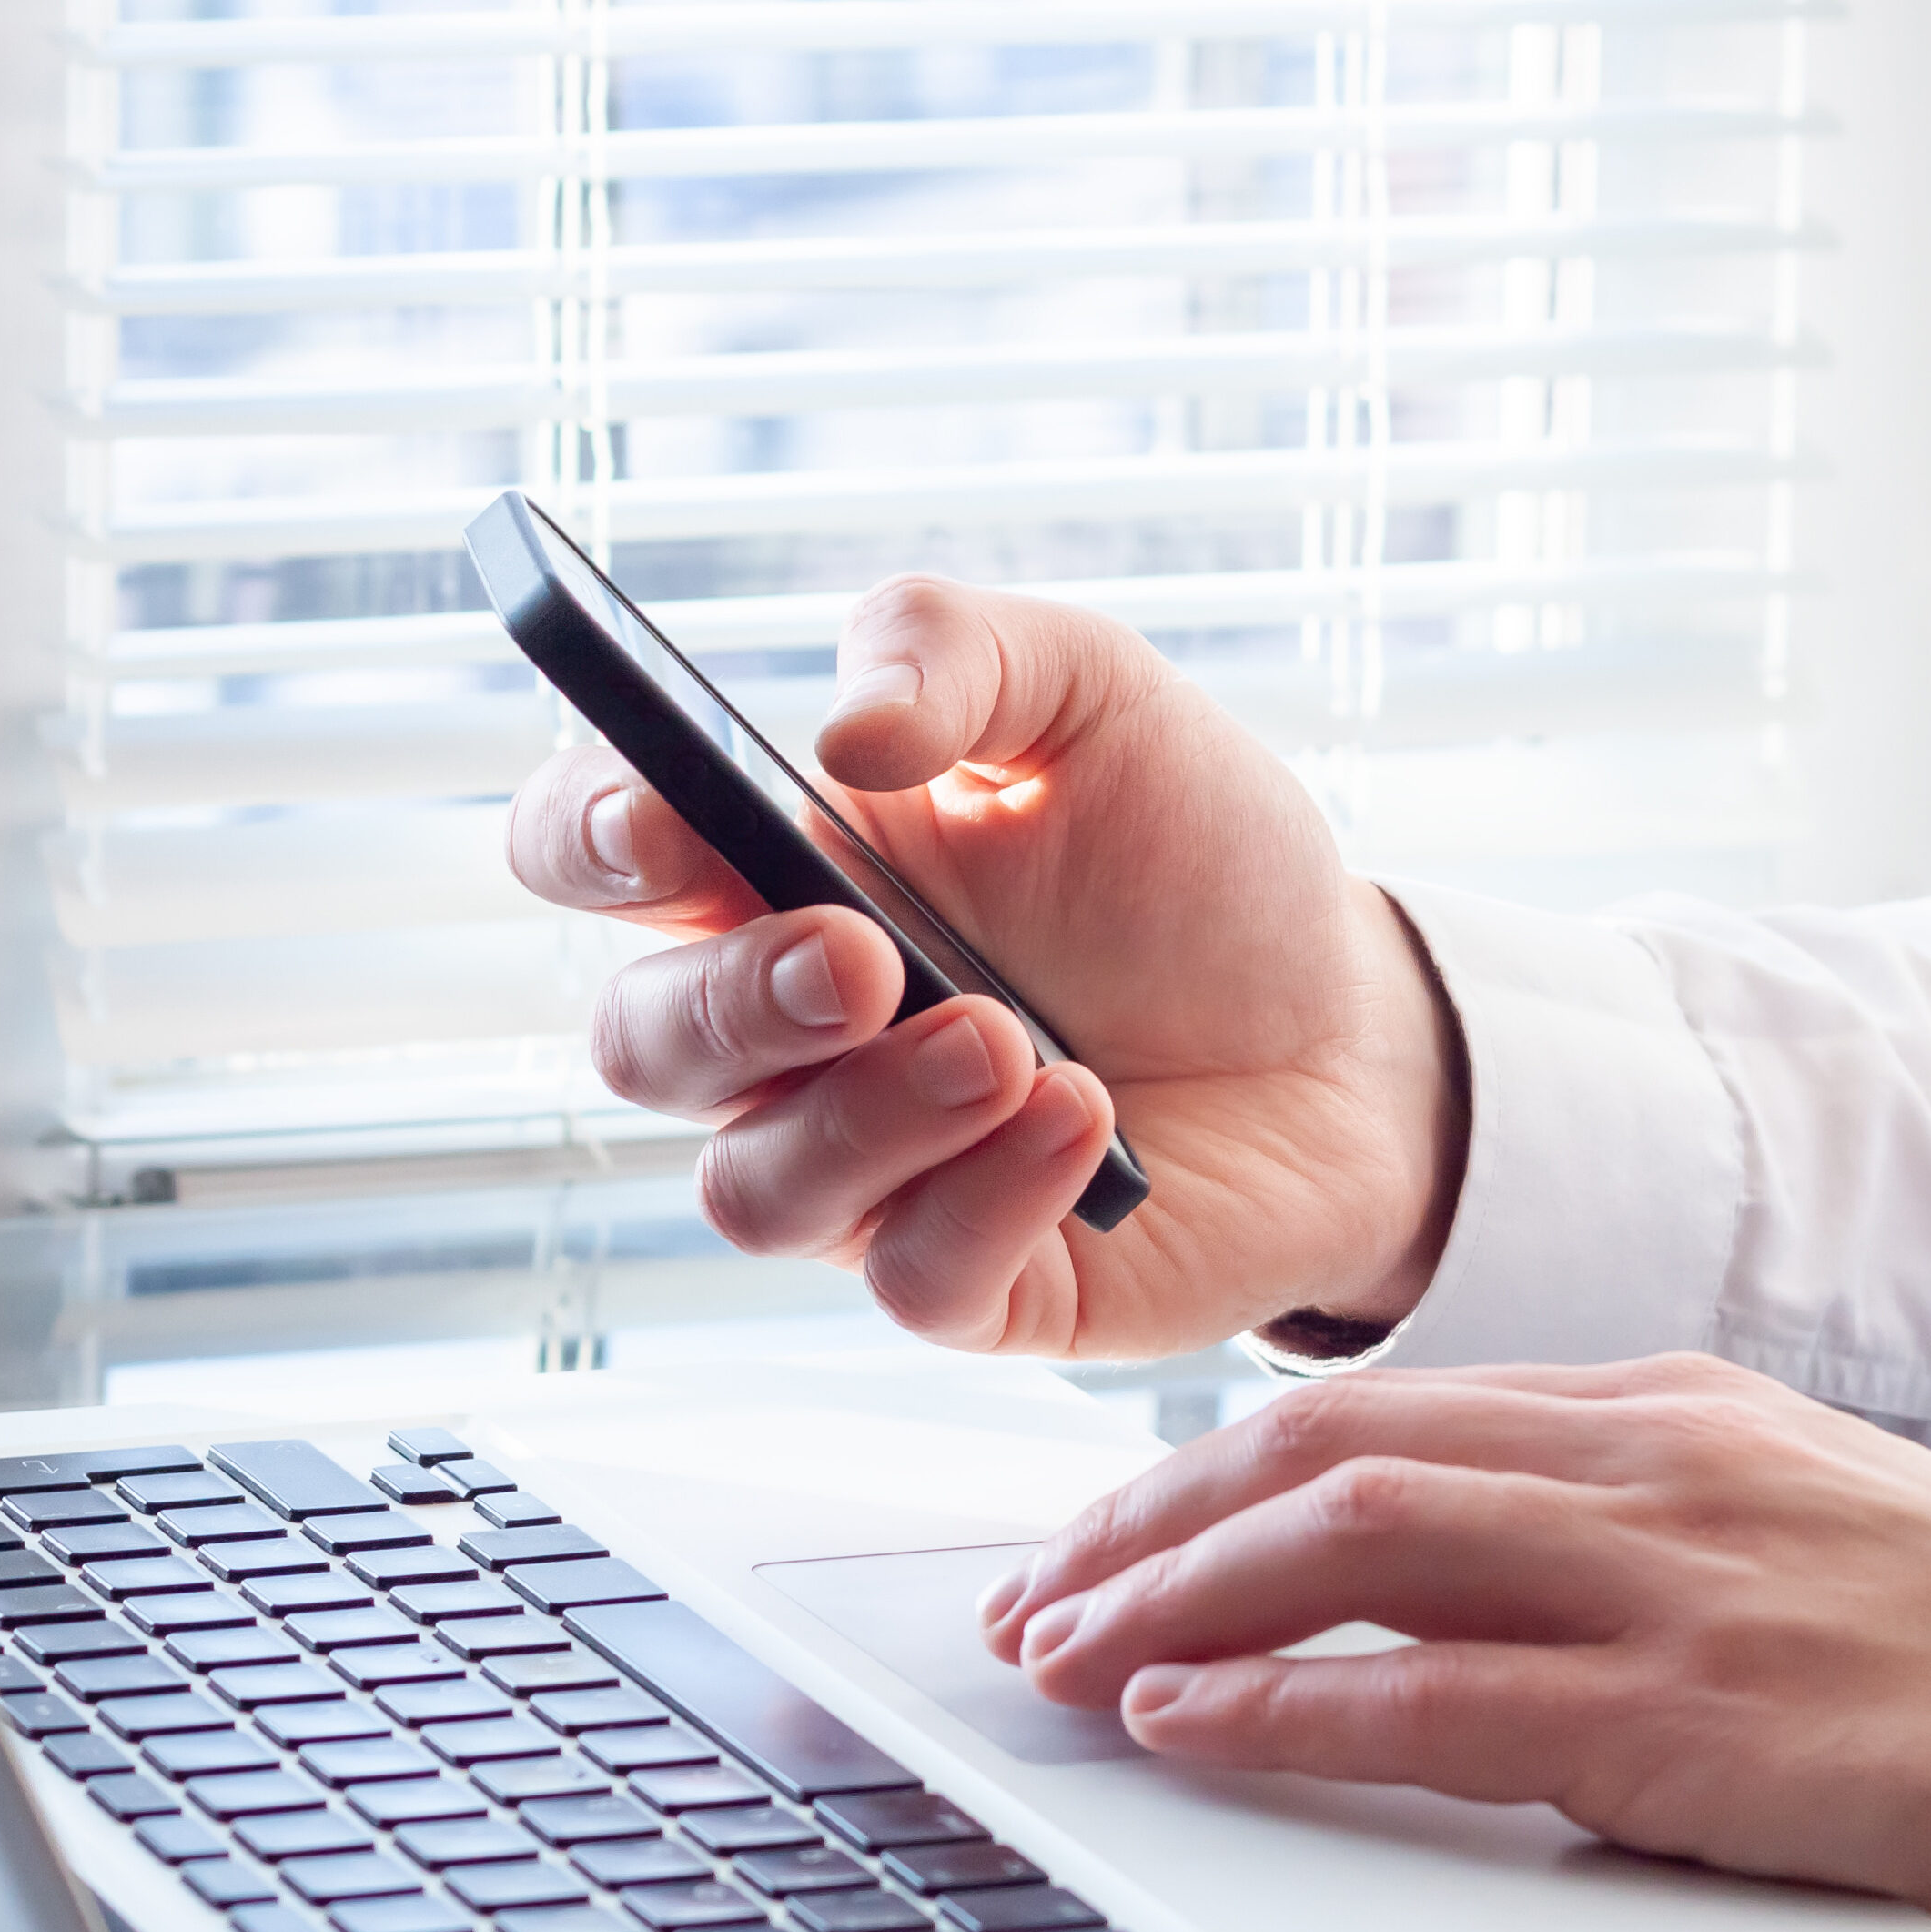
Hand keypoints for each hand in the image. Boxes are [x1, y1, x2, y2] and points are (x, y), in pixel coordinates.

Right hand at [503, 577, 1462, 1360]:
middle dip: (729, 1005)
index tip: (657, 821)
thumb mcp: (1090, 691)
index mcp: (769, 869)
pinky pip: (910, 1276)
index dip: (582, 836)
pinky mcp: (969, 1281)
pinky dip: (989, 1195)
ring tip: (1012, 1040)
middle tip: (862, 957)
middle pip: (641, 1044)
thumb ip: (956, 649)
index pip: (587, 851)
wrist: (1348, 1022)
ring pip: (756, 1188)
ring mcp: (865, 1169)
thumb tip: (845, 727)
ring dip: (874, 1114)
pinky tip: (1085, 1119)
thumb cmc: (1189, 858)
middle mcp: (783, 1033)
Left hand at [981, 1355, 1930, 1931]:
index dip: (1205, 1470)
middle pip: (1323, 1450)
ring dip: (1176, 1599)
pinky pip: (1446, 1696)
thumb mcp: (1777, 1534)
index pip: (1370, 1410)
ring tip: (1066, 1653)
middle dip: (1148, 1521)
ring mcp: (1676, 1575)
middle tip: (1036, 1592)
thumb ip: (1611, 1546)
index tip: (1105, 1529)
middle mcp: (1648, 1460)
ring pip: (1353, 1539)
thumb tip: (1441, 1626)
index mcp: (1659, 1410)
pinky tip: (1190, 1724)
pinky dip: (1290, 1708)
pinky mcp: (1709, 1715)